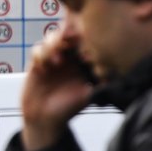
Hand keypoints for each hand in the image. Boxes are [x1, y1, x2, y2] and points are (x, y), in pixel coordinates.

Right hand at [20, 28, 94, 150]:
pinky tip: (43, 67)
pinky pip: (38, 50)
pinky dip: (40, 55)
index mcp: (84, 61)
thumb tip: (113, 78)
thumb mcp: (88, 95)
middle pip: (69, 34)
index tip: (87, 43)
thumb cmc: (69, 107)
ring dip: (54, 43)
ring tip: (57, 59)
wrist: (46, 117)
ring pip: (53, 38)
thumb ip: (98, 85)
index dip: (86, 39)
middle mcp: (69, 56)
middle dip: (69, 33)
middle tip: (70, 36)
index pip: (86, 43)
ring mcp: (53, 57)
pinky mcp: (37, 62)